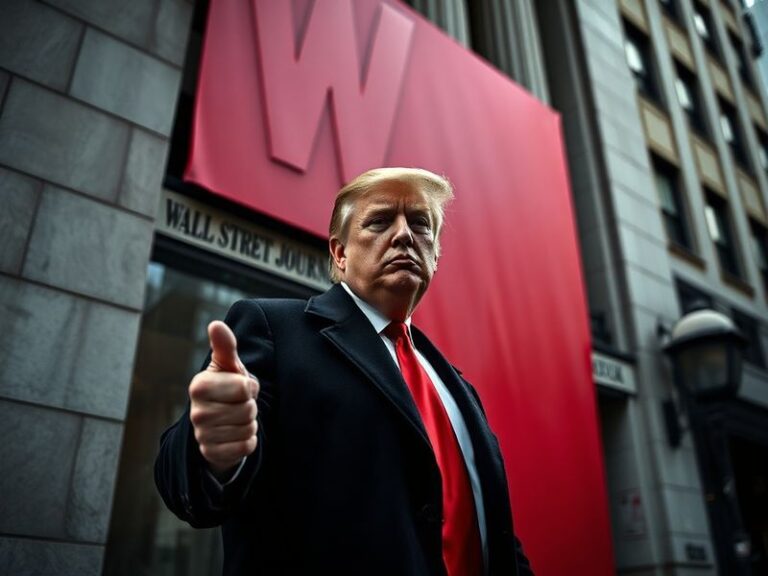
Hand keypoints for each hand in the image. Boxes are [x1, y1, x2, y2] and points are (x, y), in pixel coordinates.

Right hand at [189, 321, 259, 474]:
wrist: (218, 422)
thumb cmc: (226, 387)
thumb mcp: (228, 366)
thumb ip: (225, 346)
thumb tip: (216, 324)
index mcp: (199, 386)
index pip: (244, 388)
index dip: (249, 387)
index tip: (239, 387)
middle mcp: (196, 412)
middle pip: (248, 409)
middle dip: (250, 406)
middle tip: (238, 404)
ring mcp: (202, 435)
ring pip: (248, 428)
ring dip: (249, 424)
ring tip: (236, 418)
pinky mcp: (211, 453)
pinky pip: (245, 447)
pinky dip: (248, 441)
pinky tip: (236, 434)